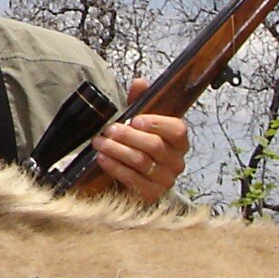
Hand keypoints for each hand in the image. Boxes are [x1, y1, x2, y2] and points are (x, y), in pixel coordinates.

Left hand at [92, 80, 188, 203]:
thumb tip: (140, 82)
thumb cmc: (138, 147)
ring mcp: (166, 180)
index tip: (135, 119)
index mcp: (178, 141)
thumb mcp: (139, 123)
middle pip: (154, 146)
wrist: (132, 179)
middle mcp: (176, 161)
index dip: (157, 123)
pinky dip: (115, 168)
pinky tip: (102, 159)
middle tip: (109, 130)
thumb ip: (141, 102)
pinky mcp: (152, 195)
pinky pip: (133, 180)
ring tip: (99, 143)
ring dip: (117, 150)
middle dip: (128, 136)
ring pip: (141, 162)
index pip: (176, 130)